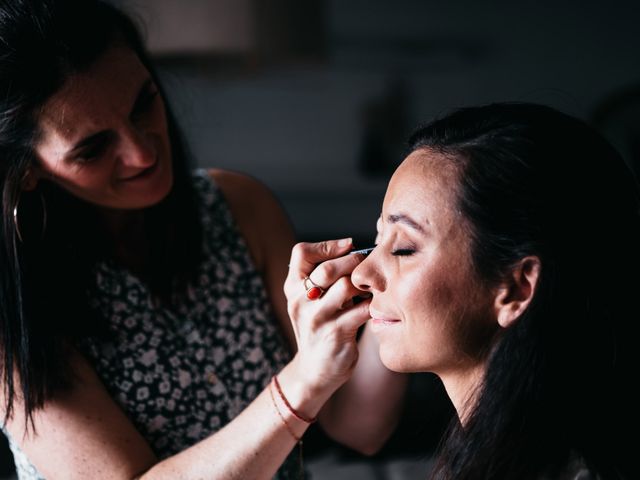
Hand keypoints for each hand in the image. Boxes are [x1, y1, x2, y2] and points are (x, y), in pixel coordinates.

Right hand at [284, 238, 371, 395]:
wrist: (315, 370)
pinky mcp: (336, 334)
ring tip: (370, 287)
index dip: (328, 245)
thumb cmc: (320, 327)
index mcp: (292, 288)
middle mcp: (300, 302)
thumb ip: (321, 276)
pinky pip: (362, 310)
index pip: (301, 252)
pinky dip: (373, 304)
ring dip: (364, 284)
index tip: (349, 246)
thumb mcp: (309, 301)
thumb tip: (352, 247)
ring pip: (346, 286)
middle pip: (328, 268)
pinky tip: (376, 304)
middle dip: (354, 261)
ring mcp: (317, 319)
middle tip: (367, 265)